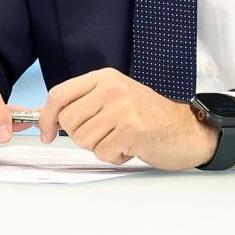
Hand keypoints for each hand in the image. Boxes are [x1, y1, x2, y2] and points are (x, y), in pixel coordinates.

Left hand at [36, 67, 226, 169]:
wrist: (188, 130)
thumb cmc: (149, 118)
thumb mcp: (114, 99)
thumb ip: (83, 105)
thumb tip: (45, 118)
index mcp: (104, 78)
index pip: (59, 94)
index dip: (46, 116)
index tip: (45, 133)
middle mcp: (112, 89)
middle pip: (68, 120)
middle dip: (81, 136)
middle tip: (105, 135)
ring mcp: (123, 108)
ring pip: (83, 139)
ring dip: (100, 147)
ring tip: (121, 139)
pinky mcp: (132, 130)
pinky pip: (103, 152)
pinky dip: (114, 156)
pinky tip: (132, 147)